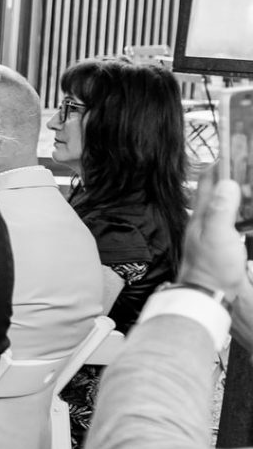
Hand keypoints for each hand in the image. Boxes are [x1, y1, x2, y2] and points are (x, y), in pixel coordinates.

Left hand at [175, 166, 249, 299]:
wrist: (210, 297)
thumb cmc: (211, 268)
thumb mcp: (217, 235)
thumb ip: (221, 209)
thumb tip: (228, 182)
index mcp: (201, 215)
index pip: (207, 181)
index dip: (220, 163)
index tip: (235, 150)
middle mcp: (206, 222)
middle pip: (219, 191)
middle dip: (233, 177)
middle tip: (248, 168)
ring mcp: (215, 234)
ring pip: (228, 206)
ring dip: (239, 195)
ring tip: (250, 188)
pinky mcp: (225, 246)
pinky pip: (235, 222)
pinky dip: (243, 214)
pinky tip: (247, 215)